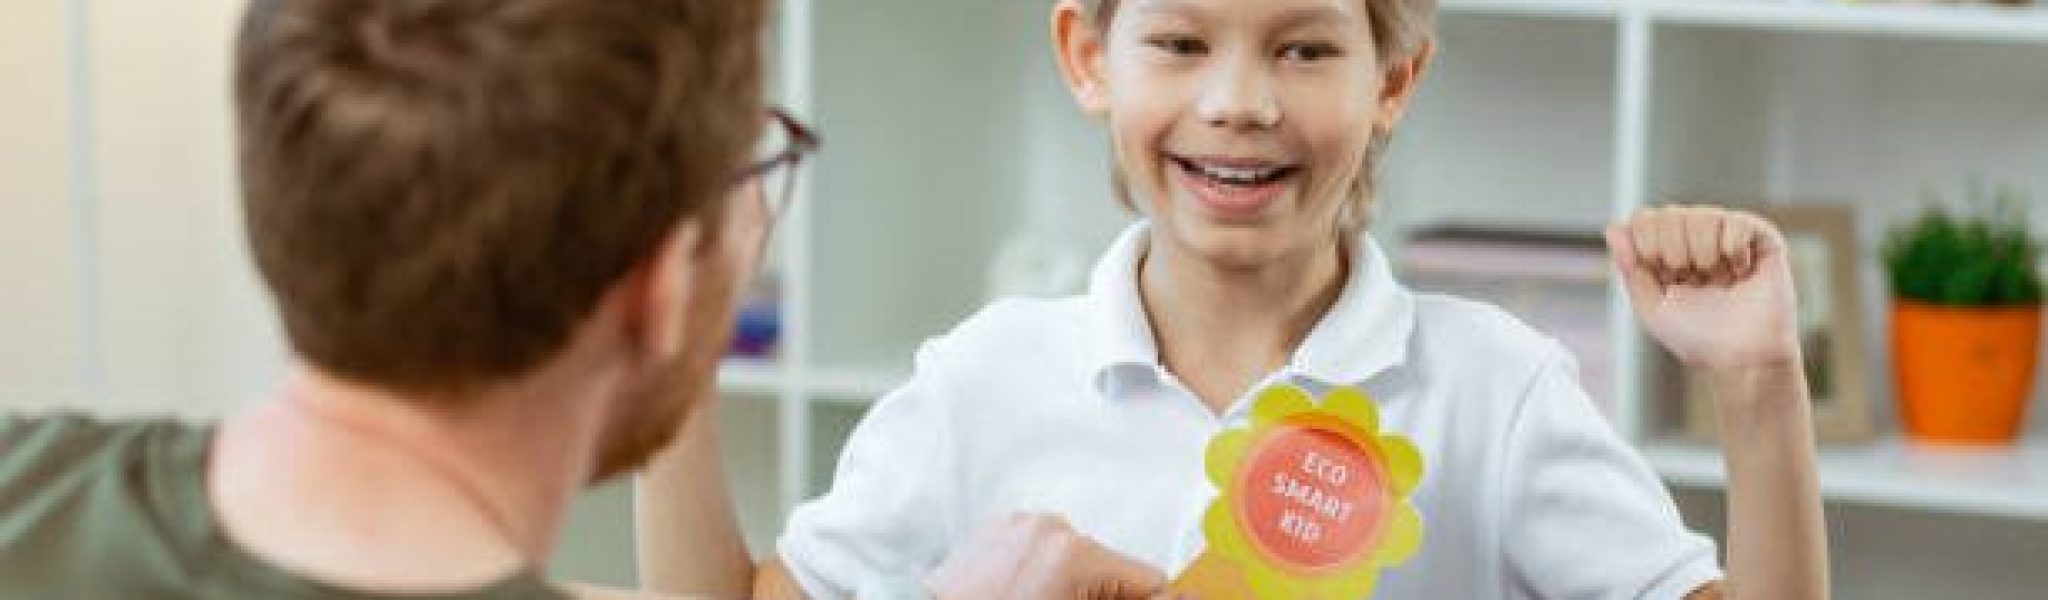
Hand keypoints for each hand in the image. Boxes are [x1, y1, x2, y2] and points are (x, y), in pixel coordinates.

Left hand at [925, 514, 1178, 599]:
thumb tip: (1180, 598)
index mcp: (1074, 553)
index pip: (1149, 580)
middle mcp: (1049, 527)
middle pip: (1112, 570)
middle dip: (1105, 599)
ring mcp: (1019, 526)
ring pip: (1078, 563)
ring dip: (1075, 589)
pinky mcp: (996, 532)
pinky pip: (1042, 553)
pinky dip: (1044, 578)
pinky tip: (1026, 599)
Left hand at [1606, 206, 1802, 374]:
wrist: (1742, 357)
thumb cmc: (1698, 337)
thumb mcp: (1651, 306)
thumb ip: (1630, 267)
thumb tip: (1614, 228)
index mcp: (1668, 251)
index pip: (1644, 219)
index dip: (1645, 244)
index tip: (1660, 275)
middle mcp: (1696, 239)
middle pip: (1669, 214)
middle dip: (1672, 251)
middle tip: (1689, 279)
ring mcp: (1728, 236)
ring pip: (1702, 215)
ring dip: (1703, 253)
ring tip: (1717, 279)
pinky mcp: (1761, 239)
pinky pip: (1737, 221)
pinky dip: (1732, 249)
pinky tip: (1740, 272)